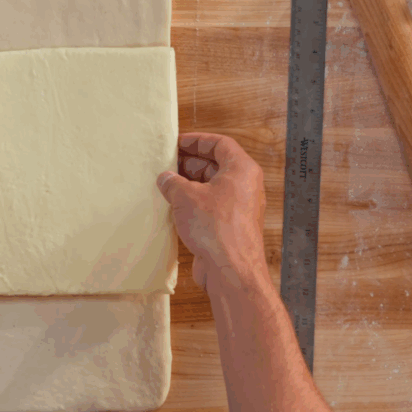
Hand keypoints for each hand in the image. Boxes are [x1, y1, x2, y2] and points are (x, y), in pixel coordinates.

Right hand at [156, 132, 267, 293]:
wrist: (231, 270)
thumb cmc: (216, 228)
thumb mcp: (185, 196)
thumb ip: (173, 182)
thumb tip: (165, 178)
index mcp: (242, 170)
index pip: (220, 144)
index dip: (197, 141)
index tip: (177, 143)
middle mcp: (245, 186)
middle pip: (216, 165)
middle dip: (190, 164)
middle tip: (167, 166)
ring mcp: (239, 208)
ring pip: (212, 188)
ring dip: (189, 185)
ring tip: (166, 187)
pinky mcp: (231, 227)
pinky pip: (211, 207)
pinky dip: (194, 204)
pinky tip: (174, 208)